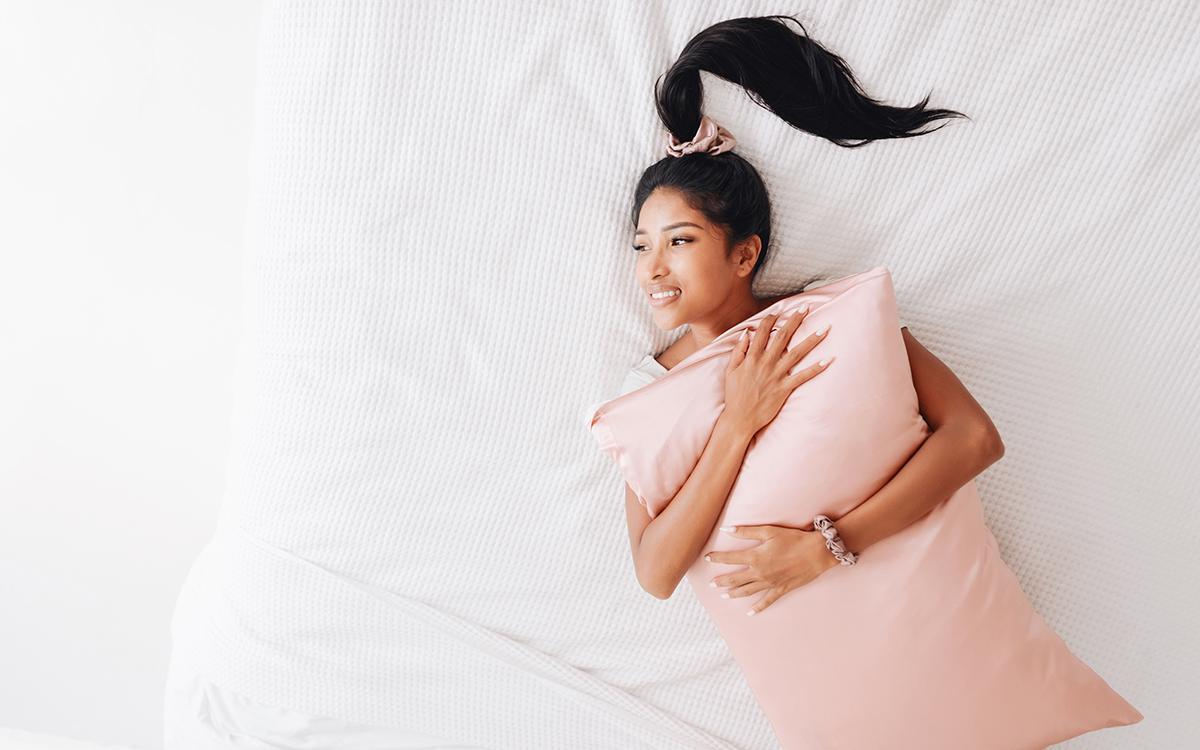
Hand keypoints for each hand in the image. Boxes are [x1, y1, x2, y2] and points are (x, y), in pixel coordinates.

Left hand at [704, 524, 838, 614]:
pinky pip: (767, 601)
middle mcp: (760, 573)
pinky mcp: (781, 589)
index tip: (707, 558)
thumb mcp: (768, 531)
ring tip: (724, 595)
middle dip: (722, 581)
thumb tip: (726, 529)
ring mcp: (770, 583)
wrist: (817, 552)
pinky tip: (750, 613)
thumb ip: (746, 531)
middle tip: (711, 584)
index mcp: (755, 557)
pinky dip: (758, 608)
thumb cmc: (793, 538)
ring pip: (747, 591)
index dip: (717, 558)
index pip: (730, 558)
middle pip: (735, 579)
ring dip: (734, 593)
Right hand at [723, 308, 833, 436]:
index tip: (778, 312)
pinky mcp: (784, 388)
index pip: (763, 332)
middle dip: (795, 320)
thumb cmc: (734, 395)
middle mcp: (766, 363)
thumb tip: (746, 334)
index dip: (771, 319)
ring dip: (812, 340)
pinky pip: (803, 376)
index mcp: (752, 357)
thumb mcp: (730, 371)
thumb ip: (738, 351)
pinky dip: (816, 368)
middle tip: (806, 308)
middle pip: (783, 337)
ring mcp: (776, 375)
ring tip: (825, 328)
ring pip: (797, 353)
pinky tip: (828, 360)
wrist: (739, 418)